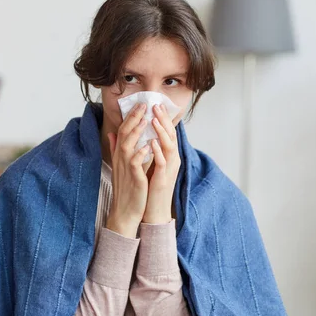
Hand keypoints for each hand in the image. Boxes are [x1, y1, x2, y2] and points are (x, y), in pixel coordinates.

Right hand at [106, 103, 150, 237]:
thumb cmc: (126, 188)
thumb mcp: (120, 166)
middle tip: (143, 105)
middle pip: (124, 134)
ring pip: (128, 145)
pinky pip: (135, 163)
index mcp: (119, 155)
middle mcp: (120, 159)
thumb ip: (116, 149)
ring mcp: (126, 168)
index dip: (131, 117)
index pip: (123, 131)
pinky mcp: (133, 178)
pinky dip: (141, 153)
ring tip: (145, 120)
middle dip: (134, 118)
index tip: (139, 104)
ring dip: (137, 132)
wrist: (125, 210)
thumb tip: (112, 134)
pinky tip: (149, 145)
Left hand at [142, 104, 180, 224]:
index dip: (163, 119)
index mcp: (168, 156)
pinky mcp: (163, 179)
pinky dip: (157, 151)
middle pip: (171, 136)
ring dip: (161, 132)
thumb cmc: (152, 187)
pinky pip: (162, 163)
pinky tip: (151, 142)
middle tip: (157, 106)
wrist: (153, 210)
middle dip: (163, 120)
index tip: (156, 105)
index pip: (167, 133)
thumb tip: (143, 135)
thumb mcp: (150, 165)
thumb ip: (148, 150)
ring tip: (153, 119)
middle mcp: (172, 161)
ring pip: (168, 147)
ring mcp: (169, 170)